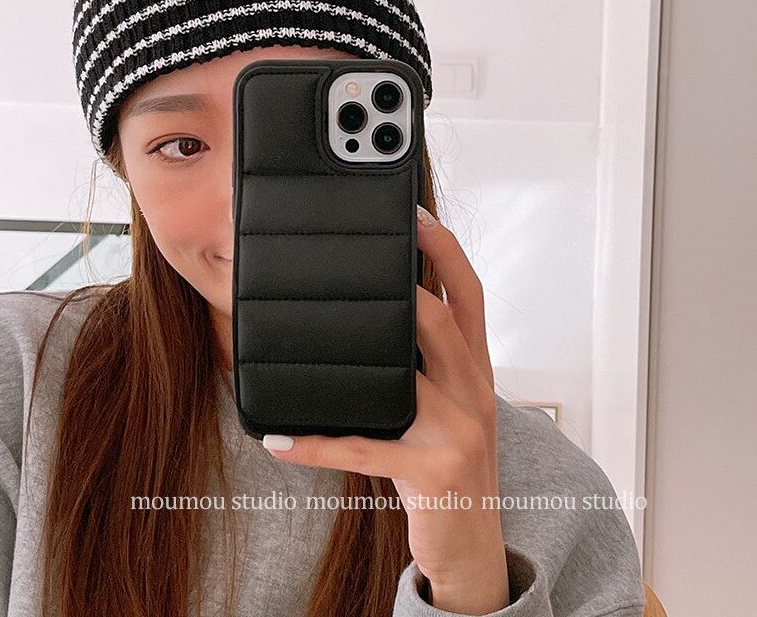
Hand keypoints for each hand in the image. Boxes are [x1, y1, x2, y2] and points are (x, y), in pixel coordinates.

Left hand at [263, 204, 508, 612]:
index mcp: (477, 369)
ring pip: (407, 378)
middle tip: (358, 252)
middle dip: (406, 283)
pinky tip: (279, 442)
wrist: (473, 540)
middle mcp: (476, 392)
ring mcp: (459, 432)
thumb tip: (373, 317)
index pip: (471, 297)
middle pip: (442, 322)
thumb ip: (426, 361)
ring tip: (306, 330)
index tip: (416, 216)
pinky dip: (318, 446)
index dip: (446, 253)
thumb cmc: (449, 462)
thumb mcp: (451, 403)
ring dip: (356, 355)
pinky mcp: (433, 473)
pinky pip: (365, 451)